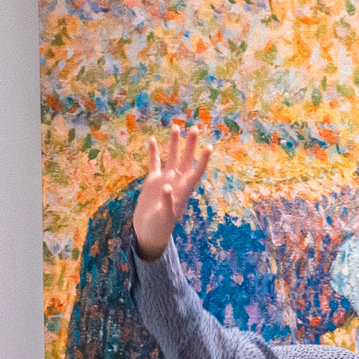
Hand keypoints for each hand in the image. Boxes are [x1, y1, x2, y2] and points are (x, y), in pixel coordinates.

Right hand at [131, 124, 211, 259]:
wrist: (149, 231)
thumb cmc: (160, 228)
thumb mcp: (166, 218)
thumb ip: (168, 203)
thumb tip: (167, 188)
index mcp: (184, 191)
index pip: (196, 172)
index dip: (203, 160)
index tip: (209, 147)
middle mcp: (177, 182)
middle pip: (186, 160)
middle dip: (190, 144)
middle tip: (194, 127)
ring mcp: (165, 179)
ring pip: (171, 157)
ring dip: (174, 143)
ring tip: (176, 127)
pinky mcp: (153, 181)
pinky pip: (155, 163)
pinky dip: (154, 152)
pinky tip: (153, 139)